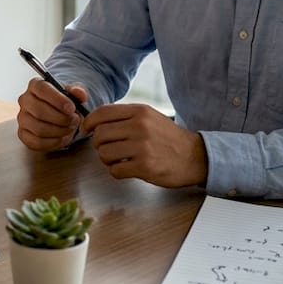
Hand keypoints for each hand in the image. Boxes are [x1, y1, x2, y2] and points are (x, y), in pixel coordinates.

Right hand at [16, 76, 87, 151]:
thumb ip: (78, 91)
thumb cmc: (64, 102)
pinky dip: (53, 142)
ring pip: (38, 128)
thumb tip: (79, 92)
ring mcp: (22, 118)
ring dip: (59, 131)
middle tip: (75, 121)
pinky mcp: (23, 134)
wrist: (59, 116)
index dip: (57, 99)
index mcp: (35, 85)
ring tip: (71, 129)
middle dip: (61, 118)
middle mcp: (25, 100)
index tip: (71, 108)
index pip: (41, 89)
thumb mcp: (73, 94)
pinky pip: (36, 142)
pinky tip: (63, 138)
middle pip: (39, 110)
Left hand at [82, 104, 207, 187]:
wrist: (195, 156)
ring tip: (120, 159)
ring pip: (104, 153)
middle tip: (109, 149)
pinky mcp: (144, 167)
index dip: (89, 122)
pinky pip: (115, 170)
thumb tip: (95, 120)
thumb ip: (125, 116)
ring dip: (107, 160)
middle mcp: (139, 126)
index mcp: (139, 111)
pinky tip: (128, 169)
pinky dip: (117, 171)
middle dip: (99, 145)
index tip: (87, 130)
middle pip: (99, 135)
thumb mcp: (149, 117)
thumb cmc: (168, 138)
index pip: (102, 113)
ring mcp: (142, 147)